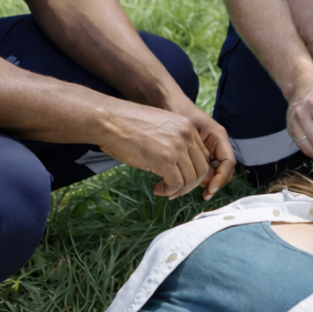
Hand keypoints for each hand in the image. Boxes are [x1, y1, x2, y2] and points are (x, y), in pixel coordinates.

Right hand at [95, 103, 211, 198]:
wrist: (109, 120)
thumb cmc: (128, 124)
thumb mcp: (160, 126)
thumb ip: (174, 139)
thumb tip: (178, 162)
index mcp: (187, 126)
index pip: (203, 155)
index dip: (193, 170)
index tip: (180, 177)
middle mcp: (187, 135)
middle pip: (202, 168)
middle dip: (190, 184)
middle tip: (174, 189)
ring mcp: (177, 148)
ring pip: (192, 179)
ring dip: (179, 190)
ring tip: (164, 190)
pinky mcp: (165, 160)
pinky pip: (177, 184)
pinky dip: (169, 191)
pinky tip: (158, 189)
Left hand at [173, 102, 236, 198]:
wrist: (165, 103)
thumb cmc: (177, 110)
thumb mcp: (189, 129)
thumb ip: (198, 152)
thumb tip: (205, 176)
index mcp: (218, 137)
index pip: (228, 163)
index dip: (221, 178)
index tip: (209, 189)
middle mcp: (215, 145)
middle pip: (221, 171)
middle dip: (211, 183)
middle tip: (194, 191)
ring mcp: (206, 150)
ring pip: (210, 174)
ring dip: (201, 183)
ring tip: (184, 187)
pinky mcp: (195, 155)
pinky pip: (199, 171)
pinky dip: (193, 179)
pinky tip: (180, 182)